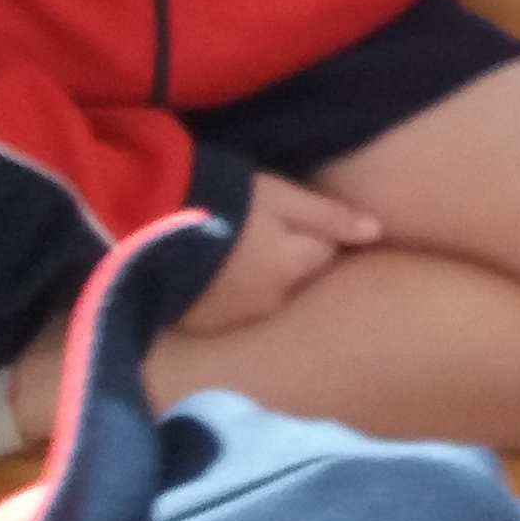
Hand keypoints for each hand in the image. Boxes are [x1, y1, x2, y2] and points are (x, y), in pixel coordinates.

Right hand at [180, 171, 383, 334]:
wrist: (142, 228)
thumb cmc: (220, 199)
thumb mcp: (277, 195)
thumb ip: (327, 215)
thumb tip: (377, 233)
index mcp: (297, 265)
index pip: (328, 252)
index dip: (320, 234)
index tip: (307, 219)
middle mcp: (275, 300)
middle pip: (299, 279)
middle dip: (293, 262)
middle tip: (267, 232)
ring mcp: (238, 317)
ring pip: (267, 297)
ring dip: (262, 280)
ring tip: (238, 252)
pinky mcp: (203, 325)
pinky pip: (232, 310)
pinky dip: (231, 294)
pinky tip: (215, 273)